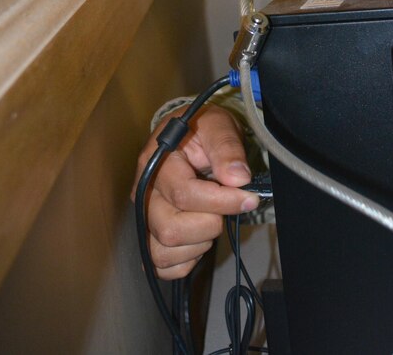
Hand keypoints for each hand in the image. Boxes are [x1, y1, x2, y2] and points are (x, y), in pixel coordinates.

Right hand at [132, 103, 259, 279]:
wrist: (191, 137)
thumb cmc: (203, 129)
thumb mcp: (218, 125)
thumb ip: (227, 148)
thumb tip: (238, 178)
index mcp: (156, 161)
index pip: (184, 194)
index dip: (221, 201)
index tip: (249, 198)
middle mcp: (143, 192)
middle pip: (170, 229)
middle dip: (209, 224)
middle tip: (225, 206)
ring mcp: (145, 216)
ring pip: (163, 252)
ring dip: (197, 243)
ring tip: (211, 219)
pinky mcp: (150, 235)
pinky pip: (162, 266)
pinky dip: (186, 260)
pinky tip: (199, 236)